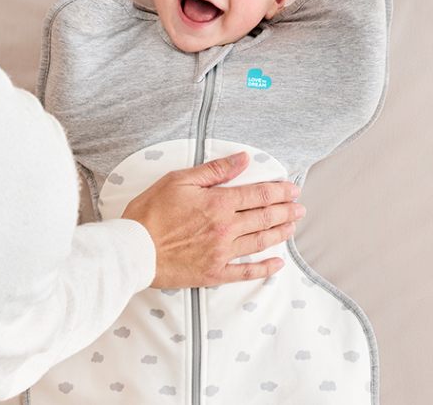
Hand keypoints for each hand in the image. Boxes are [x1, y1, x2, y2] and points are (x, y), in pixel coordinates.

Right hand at [121, 151, 304, 288]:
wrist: (133, 249)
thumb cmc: (150, 213)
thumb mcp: (179, 180)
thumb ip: (214, 170)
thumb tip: (242, 159)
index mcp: (218, 203)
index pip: (258, 194)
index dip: (279, 191)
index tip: (292, 189)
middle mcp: (226, 228)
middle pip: (264, 217)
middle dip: (286, 211)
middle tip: (300, 208)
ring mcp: (222, 253)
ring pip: (260, 242)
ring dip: (280, 233)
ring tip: (292, 227)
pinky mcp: (214, 273)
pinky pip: (245, 272)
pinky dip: (264, 269)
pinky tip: (277, 264)